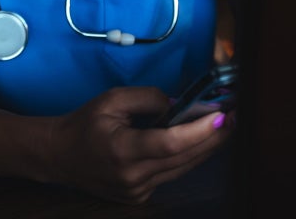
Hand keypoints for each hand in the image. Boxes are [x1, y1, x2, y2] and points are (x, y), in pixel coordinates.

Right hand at [45, 85, 233, 203]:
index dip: (199, 131)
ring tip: (225, 126)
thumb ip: (148, 98)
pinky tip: (199, 141)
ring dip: (206, 147)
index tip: (221, 115)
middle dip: (213, 137)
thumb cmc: (84, 124)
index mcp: (122, 150)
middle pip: (184, 158)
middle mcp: (132, 176)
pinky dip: (187, 157)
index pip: (170, 144)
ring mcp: (137, 191)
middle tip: (235, 116)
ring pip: (182, 169)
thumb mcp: (112, 100)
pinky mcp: (139, 196)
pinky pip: (172, 175)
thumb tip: (179, 104)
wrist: (60, 156)